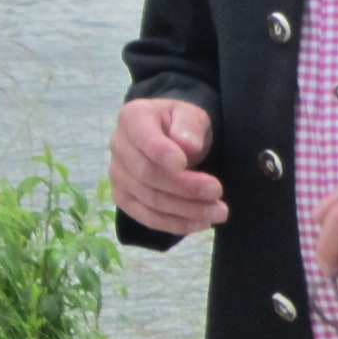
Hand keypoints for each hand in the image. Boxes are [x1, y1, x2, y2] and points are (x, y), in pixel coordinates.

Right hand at [110, 98, 225, 235]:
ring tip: (218, 212)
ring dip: (185, 210)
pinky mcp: (124, 197)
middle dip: (184, 187)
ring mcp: (118, 175)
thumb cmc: (182, 125)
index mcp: (133, 118)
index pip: (144, 139)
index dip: (161, 153)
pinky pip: (146, 216)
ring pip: (148, 199)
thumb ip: (189, 125)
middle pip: (147, 174)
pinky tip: (199, 223)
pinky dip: (174, 223)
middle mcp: (119, 147)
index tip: (183, 164)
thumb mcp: (192, 115)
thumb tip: (187, 145)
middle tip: (217, 191)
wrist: (172, 137)